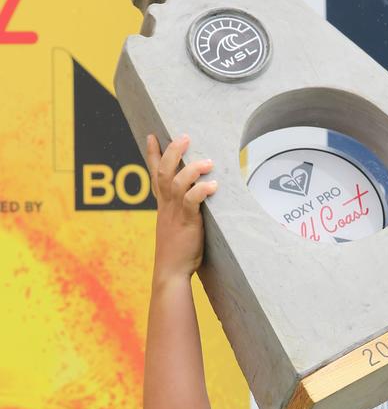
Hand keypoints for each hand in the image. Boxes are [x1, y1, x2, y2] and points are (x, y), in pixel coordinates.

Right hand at [145, 134, 217, 277]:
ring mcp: (175, 213)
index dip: (152, 154)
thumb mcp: (175, 227)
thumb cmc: (177, 253)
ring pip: (177, 182)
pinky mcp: (187, 222)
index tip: (152, 136)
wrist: (171, 272)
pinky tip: (213, 185)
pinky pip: (192, 201)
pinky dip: (202, 190)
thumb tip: (195, 200)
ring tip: (207, 162)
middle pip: (164, 171)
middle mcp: (166, 205)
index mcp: (163, 205)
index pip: (155, 175)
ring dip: (192, 169)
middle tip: (184, 137)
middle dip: (173, 151)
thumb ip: (181, 212)